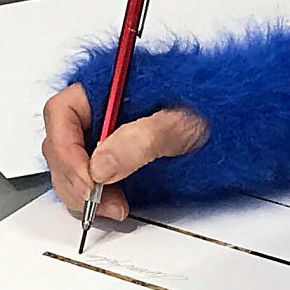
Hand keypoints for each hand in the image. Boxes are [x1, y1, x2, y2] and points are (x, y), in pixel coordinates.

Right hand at [42, 83, 209, 220]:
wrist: (229, 120)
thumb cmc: (207, 105)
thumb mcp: (178, 121)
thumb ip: (138, 140)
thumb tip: (99, 166)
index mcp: (103, 84)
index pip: (61, 113)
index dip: (66, 149)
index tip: (88, 179)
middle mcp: (96, 108)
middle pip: (60, 144)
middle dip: (75, 178)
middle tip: (99, 199)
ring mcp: (100, 134)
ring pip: (70, 166)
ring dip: (84, 192)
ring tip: (115, 205)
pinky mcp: (110, 157)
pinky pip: (88, 179)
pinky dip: (96, 196)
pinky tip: (115, 203)